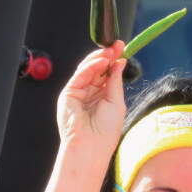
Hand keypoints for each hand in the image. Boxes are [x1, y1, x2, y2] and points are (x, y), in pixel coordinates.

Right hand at [56, 41, 126, 168]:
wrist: (91, 146)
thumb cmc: (105, 132)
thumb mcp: (116, 102)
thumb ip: (115, 81)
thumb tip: (119, 62)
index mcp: (101, 97)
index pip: (106, 74)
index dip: (113, 61)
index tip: (123, 49)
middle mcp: (89, 94)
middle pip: (96, 69)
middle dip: (107, 56)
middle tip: (117, 45)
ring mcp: (77, 93)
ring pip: (87, 70)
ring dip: (99, 58)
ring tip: (111, 51)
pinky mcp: (68, 94)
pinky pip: (79, 75)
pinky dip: (90, 66)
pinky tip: (102, 61)